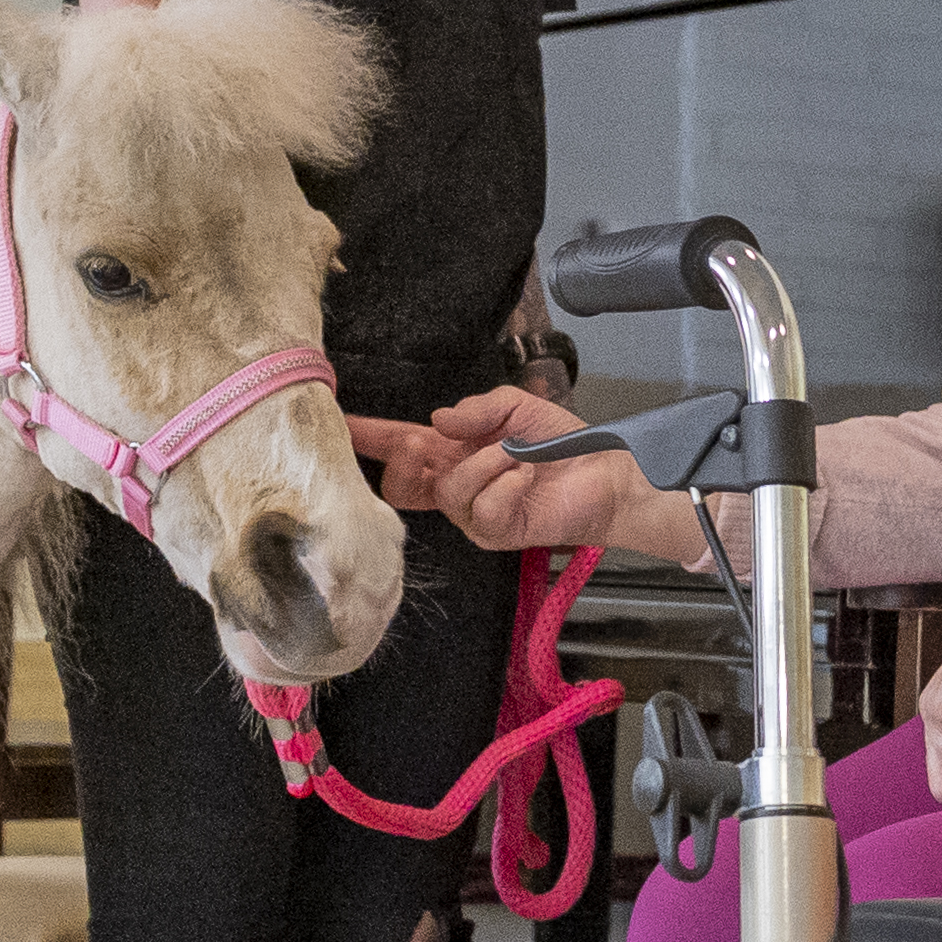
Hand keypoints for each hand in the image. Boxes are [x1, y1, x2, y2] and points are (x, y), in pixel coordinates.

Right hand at [374, 385, 662, 553]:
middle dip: (407, 457)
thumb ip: (477, 410)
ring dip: (484, 464)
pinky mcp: (495, 534)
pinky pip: (481, 509)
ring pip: (448, 492)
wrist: (605, 475)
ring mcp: (471, 514)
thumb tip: (436, 421)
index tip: (336, 424)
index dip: (367, 437)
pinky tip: (526, 479)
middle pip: (400, 483)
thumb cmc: (563, 443)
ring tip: (517, 457)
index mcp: (452, 452)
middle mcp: (454, 485)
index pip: (399, 447)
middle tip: (427, 442)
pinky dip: (505, 485)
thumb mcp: (518, 407)